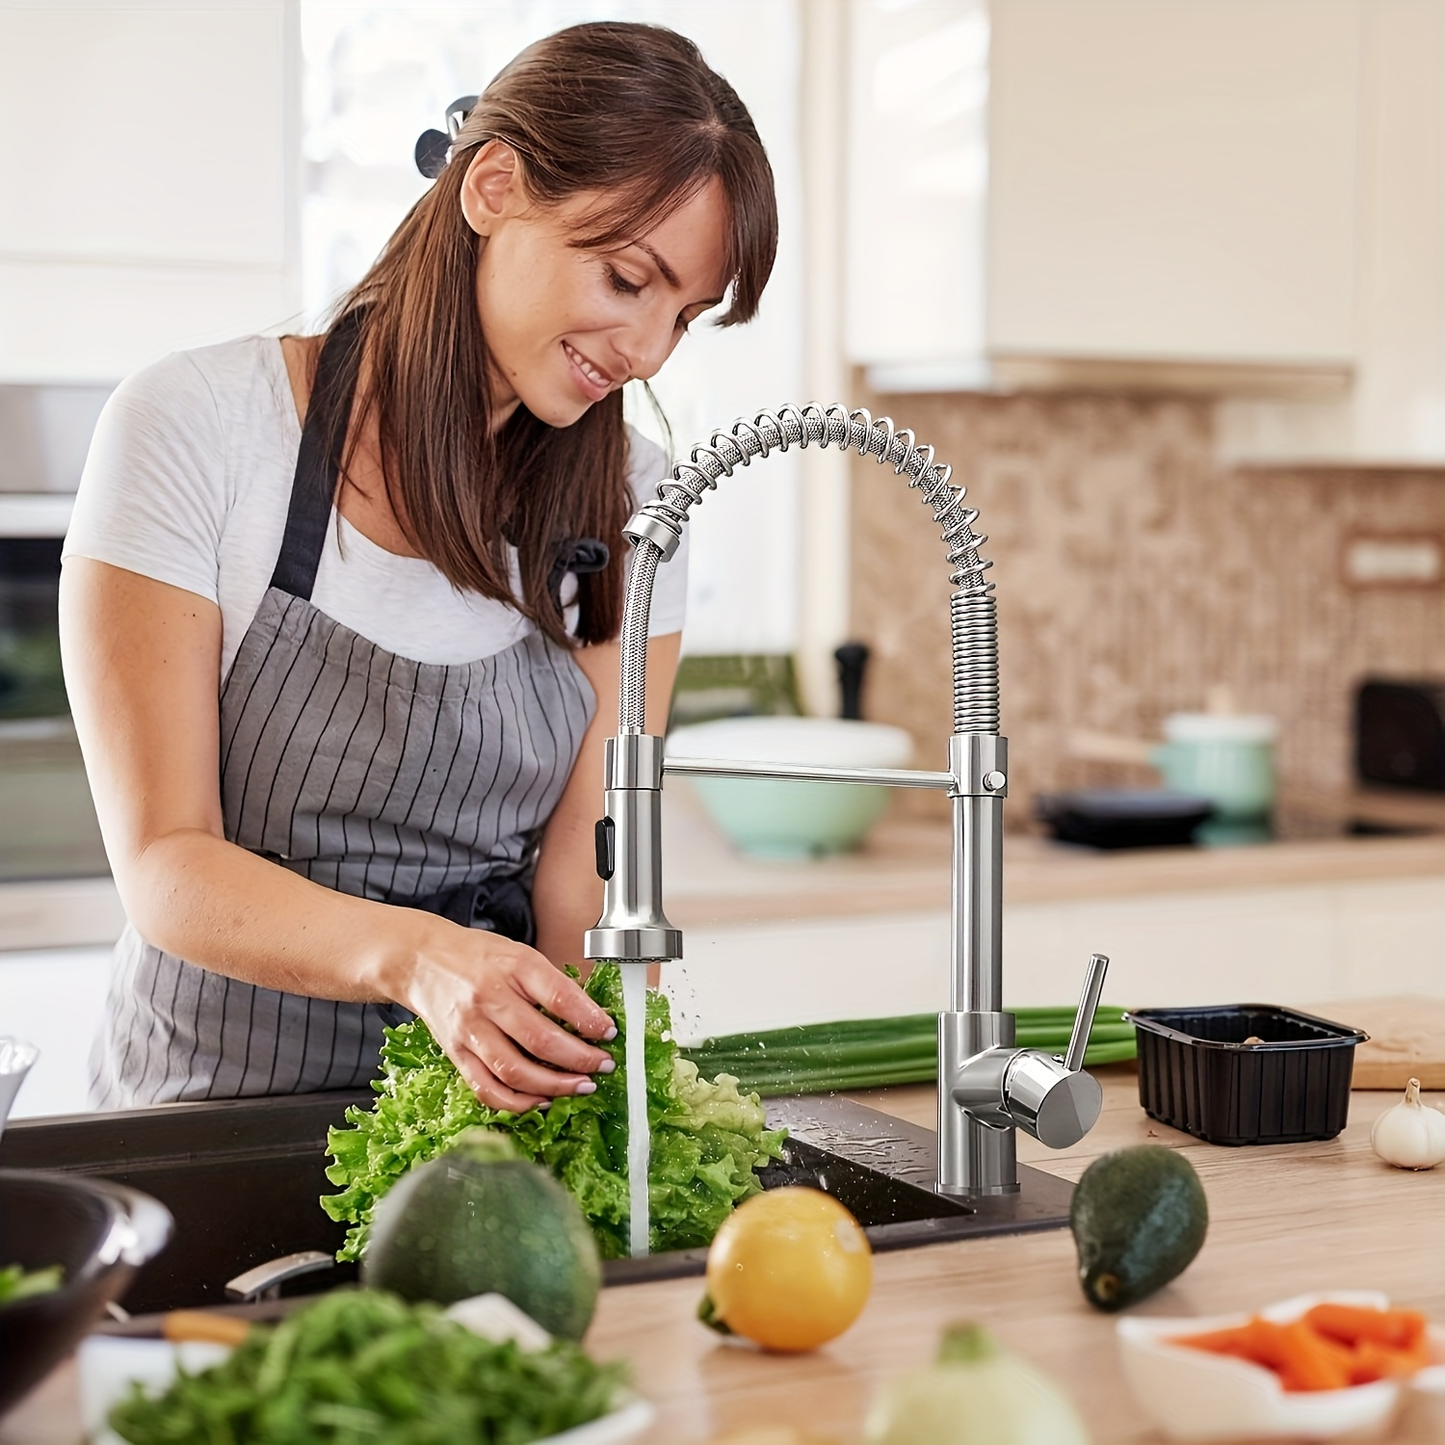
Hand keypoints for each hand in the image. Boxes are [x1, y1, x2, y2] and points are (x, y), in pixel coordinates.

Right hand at [398, 917, 616, 1111]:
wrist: (423, 961)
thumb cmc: (478, 957)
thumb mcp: (521, 955)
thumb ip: (553, 985)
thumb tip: (592, 1018)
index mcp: (514, 968)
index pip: (560, 997)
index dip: (590, 1019)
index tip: (610, 1033)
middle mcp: (490, 1000)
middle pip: (541, 1040)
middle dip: (580, 1059)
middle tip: (603, 1066)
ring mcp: (471, 1030)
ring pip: (515, 1070)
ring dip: (554, 1085)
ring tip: (581, 1086)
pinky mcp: (456, 1054)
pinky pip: (487, 1089)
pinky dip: (517, 1102)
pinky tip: (542, 1100)